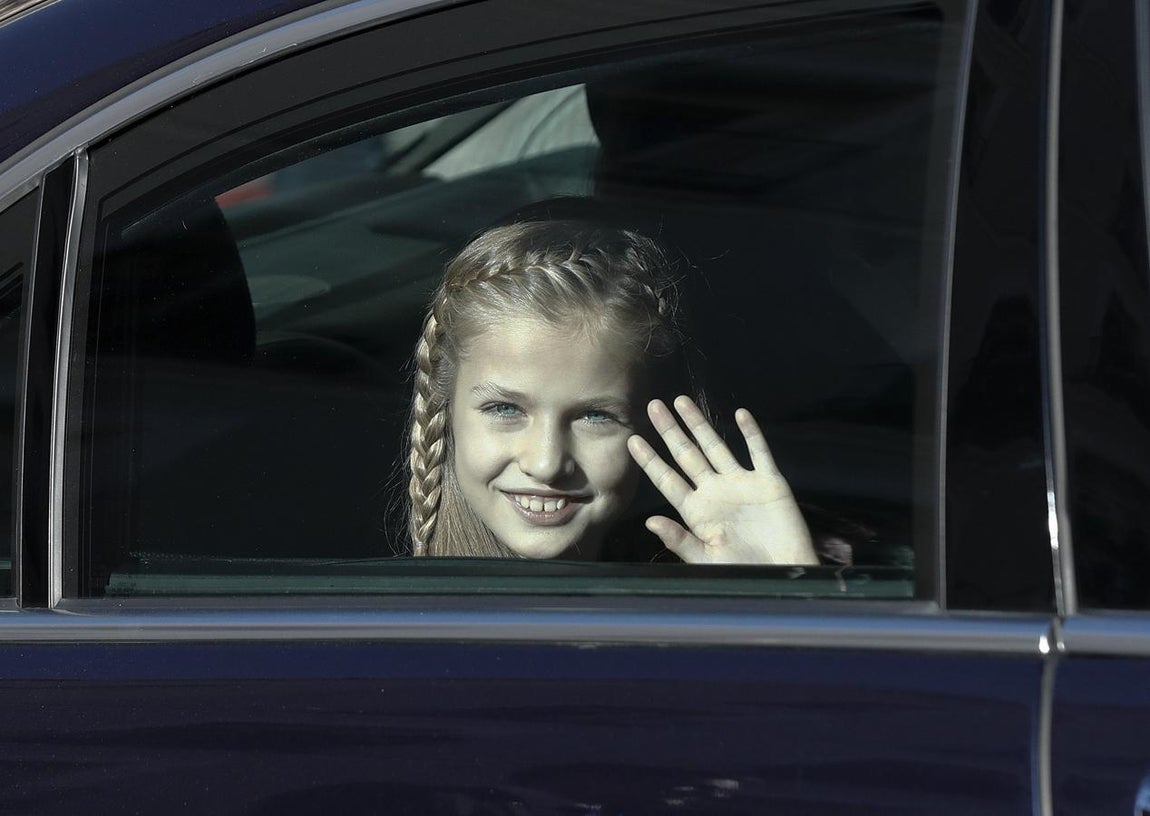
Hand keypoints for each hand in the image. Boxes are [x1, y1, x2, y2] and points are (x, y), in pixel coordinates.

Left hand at [626, 396, 816, 564]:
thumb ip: (680, 540)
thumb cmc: (743, 573)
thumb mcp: (707, 560)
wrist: (784, 576)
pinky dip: (751, 433)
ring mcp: (741, 484)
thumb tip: (649, 522)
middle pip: (687, 455)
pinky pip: (759, 452)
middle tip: (652, 406)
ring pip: (716, 446)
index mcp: (697, 511)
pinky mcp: (769, 482)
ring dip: (700, 424)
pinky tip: (740, 414)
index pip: (667, 480)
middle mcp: (715, 492)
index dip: (650, 460)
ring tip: (681, 401)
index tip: (632, 441)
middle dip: (670, 431)